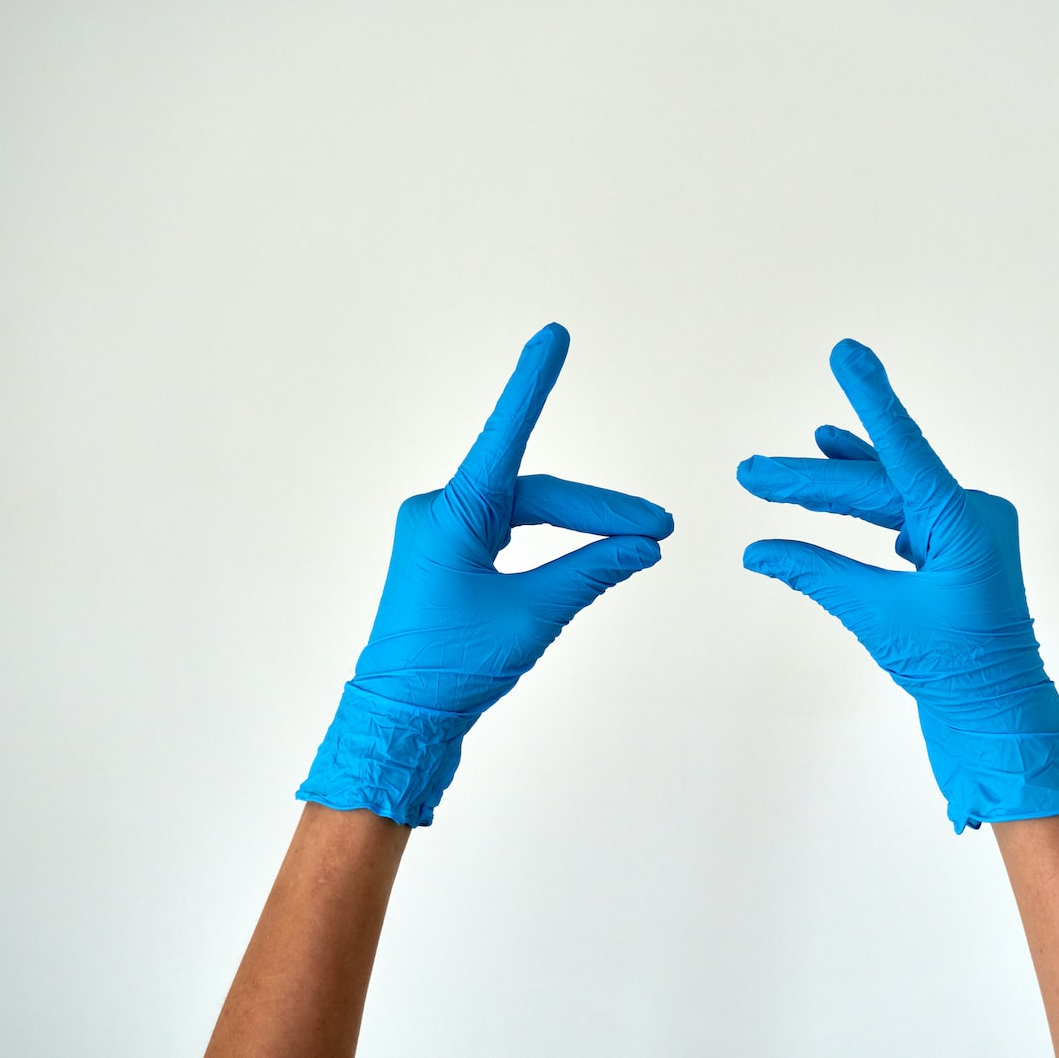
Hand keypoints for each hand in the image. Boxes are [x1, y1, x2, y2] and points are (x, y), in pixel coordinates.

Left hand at [298, 323, 673, 826]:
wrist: (397, 723)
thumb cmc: (451, 668)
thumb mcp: (532, 616)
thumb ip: (590, 572)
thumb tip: (641, 548)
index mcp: (451, 513)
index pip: (506, 435)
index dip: (534, 384)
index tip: (554, 336)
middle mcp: (440, 513)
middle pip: (536, 495)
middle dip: (599, 512)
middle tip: (661, 529)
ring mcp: (440, 536)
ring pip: (525, 516)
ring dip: (580, 530)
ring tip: (639, 546)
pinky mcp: (446, 560)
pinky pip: (509, 536)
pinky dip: (552, 547)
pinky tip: (591, 558)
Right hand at [737, 339, 1058, 830]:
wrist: (1001, 720)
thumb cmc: (956, 673)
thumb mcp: (876, 617)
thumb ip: (816, 574)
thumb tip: (758, 551)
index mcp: (964, 522)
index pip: (904, 448)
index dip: (869, 399)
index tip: (847, 351)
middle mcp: (971, 517)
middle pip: (878, 484)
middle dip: (809, 481)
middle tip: (750, 474)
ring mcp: (967, 535)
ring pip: (886, 500)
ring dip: (830, 490)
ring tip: (773, 477)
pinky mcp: (957, 556)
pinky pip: (905, 516)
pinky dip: (865, 507)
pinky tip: (839, 478)